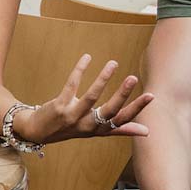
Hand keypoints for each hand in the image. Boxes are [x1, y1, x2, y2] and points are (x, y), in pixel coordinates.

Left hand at [15, 54, 153, 143]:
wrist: (38, 131)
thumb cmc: (71, 128)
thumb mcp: (97, 130)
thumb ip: (121, 129)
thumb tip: (147, 132)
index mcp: (99, 130)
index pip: (122, 120)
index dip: (137, 109)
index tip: (151, 96)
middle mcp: (88, 126)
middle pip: (109, 111)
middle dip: (122, 95)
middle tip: (134, 78)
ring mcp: (73, 116)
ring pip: (91, 97)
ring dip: (102, 79)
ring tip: (113, 63)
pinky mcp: (59, 106)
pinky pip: (71, 85)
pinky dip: (79, 70)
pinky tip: (87, 57)